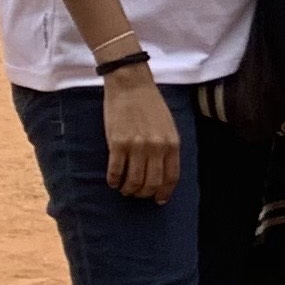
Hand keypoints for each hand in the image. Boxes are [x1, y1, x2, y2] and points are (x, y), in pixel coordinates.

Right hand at [102, 69, 181, 203]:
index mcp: (172, 143)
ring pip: (133, 181)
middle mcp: (156, 147)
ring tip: (124, 189)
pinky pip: (115, 171)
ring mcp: (137, 146)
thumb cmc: (151, 104)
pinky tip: (112, 181)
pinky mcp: (117, 143)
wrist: (131, 85)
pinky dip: (113, 180)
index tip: (158, 200)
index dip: (164, 192)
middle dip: (144, 193)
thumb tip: (162, 171)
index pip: (171, 177)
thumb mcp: (168, 126)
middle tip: (137, 194)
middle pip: (152, 183)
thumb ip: (168, 147)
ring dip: (128, 190)